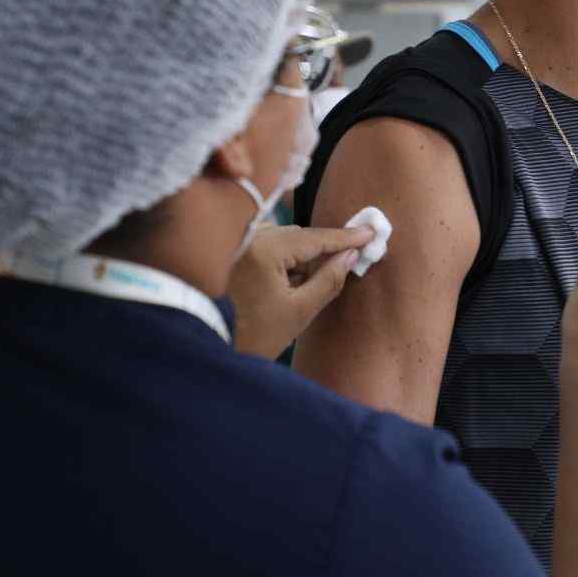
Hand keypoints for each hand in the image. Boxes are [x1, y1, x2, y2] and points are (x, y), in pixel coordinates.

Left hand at [226, 223, 371, 361]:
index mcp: (265, 249)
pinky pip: (269, 246)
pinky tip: (295, 278)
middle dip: (325, 247)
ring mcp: (239, 244)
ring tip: (321, 275)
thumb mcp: (299, 311)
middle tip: (354, 254)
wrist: (206, 344)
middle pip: (300, 236)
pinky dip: (286, 257)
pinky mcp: (234, 253)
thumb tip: (351, 255)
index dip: (345, 237)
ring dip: (305, 254)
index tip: (371, 232)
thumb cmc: (253, 335)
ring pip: (285, 240)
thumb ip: (329, 280)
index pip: (315, 237)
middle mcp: (250, 238)